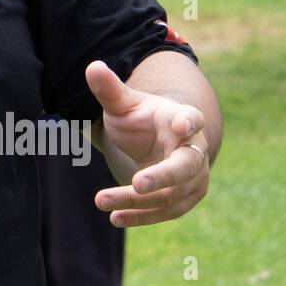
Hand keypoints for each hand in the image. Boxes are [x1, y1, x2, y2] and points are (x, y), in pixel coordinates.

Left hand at [87, 59, 209, 226]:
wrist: (156, 142)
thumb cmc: (141, 119)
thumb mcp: (124, 104)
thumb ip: (110, 90)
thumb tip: (91, 66)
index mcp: (182, 119)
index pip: (191, 118)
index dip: (189, 122)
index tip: (182, 125)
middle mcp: (193, 149)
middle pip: (186, 166)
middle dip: (163, 176)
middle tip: (137, 183)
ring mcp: (193, 178)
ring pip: (170, 195)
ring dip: (137, 201)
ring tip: (102, 201)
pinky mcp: (184, 199)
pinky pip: (165, 212)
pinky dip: (140, 216)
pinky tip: (115, 218)